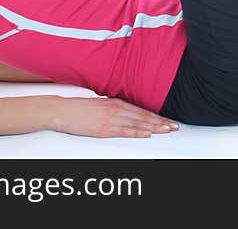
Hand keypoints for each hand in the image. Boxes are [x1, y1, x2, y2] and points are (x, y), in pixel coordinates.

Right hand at [50, 95, 180, 137]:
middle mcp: (117, 109)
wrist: (63, 110)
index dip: (156, 116)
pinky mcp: (104, 128)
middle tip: (174, 126)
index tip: (168, 120)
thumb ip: (116, 108)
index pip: (142, 111)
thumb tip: (128, 113)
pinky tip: (147, 134)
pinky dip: (137, 132)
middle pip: (143, 117)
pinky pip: (124, 131)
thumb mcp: (102, 104)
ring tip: (167, 130)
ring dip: (154, 127)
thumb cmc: (80, 108)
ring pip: (137, 124)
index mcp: (117, 102)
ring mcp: (111, 119)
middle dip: (160, 122)